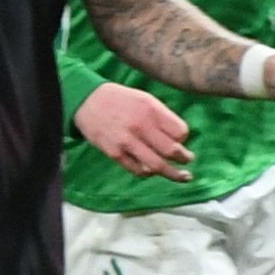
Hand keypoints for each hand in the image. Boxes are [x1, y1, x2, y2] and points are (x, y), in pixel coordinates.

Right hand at [74, 81, 194, 179]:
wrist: (87, 101)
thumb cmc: (120, 100)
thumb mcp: (145, 99)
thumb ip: (162, 117)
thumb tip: (179, 138)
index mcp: (151, 110)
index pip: (180, 132)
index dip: (184, 138)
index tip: (181, 140)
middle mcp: (140, 126)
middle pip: (172, 151)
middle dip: (184, 158)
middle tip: (188, 160)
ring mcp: (126, 142)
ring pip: (157, 165)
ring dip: (173, 173)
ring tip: (181, 176)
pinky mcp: (114, 153)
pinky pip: (137, 170)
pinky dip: (149, 173)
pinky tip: (153, 171)